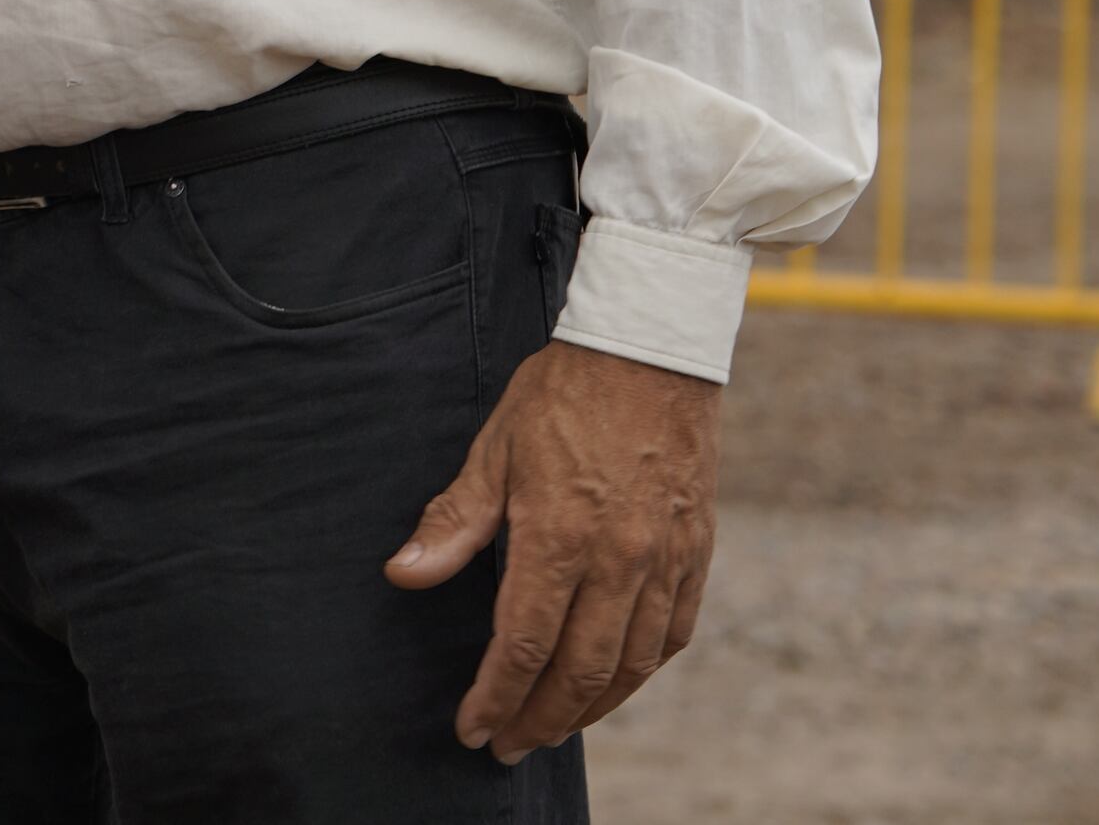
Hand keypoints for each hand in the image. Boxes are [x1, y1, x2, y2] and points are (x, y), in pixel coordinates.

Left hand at [386, 338, 718, 761]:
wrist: (650, 353)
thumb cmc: (562, 396)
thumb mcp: (493, 449)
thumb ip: (452, 522)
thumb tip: (402, 575)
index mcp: (559, 535)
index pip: (523, 643)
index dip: (496, 695)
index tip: (473, 728)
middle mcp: (619, 559)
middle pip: (578, 669)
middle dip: (538, 718)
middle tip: (509, 746)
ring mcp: (665, 560)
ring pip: (631, 663)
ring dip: (591, 708)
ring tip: (553, 727)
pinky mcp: (696, 553)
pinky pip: (672, 633)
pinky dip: (642, 669)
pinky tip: (615, 682)